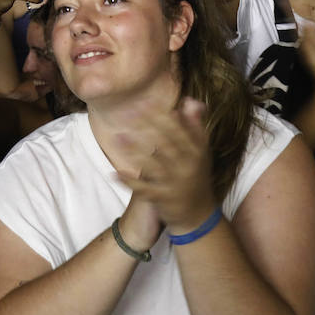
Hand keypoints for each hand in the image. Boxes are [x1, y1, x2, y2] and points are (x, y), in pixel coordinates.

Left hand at [106, 97, 216, 234]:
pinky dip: (129, 181)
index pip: (178, 129)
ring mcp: (176, 184)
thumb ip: (195, 125)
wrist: (199, 214)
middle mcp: (188, 166)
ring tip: (117, 137)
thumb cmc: (196, 176)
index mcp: (197, 151)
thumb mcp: (201, 151)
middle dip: (145, 127)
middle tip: (126, 113)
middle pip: (165, 143)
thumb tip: (190, 100)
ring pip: (153, 164)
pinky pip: (144, 189)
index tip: (143, 104)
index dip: (160, 116)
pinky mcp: (164, 199)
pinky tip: (114, 172)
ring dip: (134, 150)